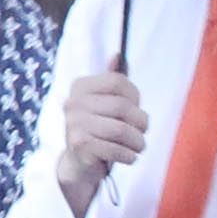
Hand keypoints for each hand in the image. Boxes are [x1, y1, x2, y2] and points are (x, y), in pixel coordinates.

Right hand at [59, 71, 149, 192]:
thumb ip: (113, 83)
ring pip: (121, 130)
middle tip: (142, 132)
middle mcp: (74, 103)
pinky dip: (128, 156)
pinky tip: (130, 157)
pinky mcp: (79, 146)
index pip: (117, 81)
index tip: (137, 109)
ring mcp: (74, 124)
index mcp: (80, 87)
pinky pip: (115, 149)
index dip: (135, 95)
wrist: (78, 163)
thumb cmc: (98, 129)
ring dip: (137, 142)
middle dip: (140, 122)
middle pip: (122, 106)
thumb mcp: (105, 103)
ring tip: (139, 147)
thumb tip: (117, 54)